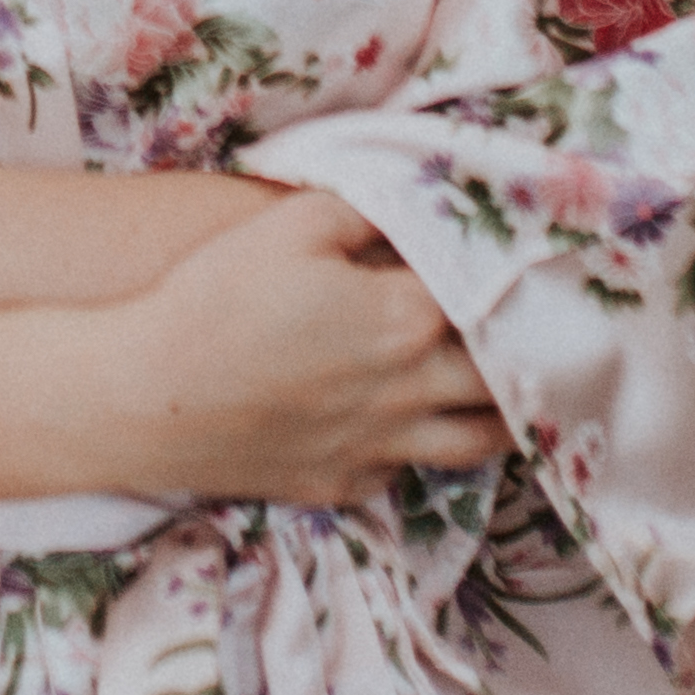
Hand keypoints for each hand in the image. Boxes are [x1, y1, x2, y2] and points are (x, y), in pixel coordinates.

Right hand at [91, 186, 508, 510]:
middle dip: (530, 357)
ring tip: (513, 397)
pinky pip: (405, 473)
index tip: (537, 268)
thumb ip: (367, 211)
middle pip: (503, 381)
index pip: (492, 298)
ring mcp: (380, 446)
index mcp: (406, 317)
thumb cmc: (216, 298)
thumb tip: (416, 212)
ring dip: (502, 420)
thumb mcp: (290, 224)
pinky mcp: (342, 483)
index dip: (515, 280)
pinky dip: (420, 450)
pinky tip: (411, 429)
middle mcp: (410, 389)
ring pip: (476, 443)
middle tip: (547, 335)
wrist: (147, 397)